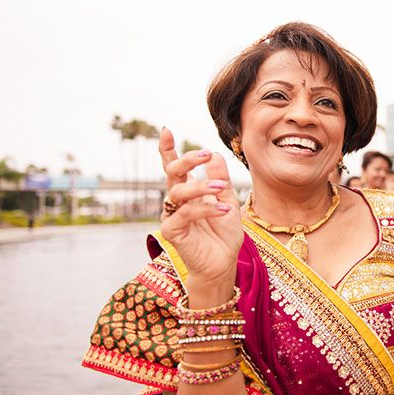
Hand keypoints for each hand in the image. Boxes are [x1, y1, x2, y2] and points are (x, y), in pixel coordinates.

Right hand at [155, 127, 241, 294]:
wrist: (223, 264)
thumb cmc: (223, 235)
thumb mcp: (227, 202)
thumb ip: (221, 180)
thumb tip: (214, 154)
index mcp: (188, 192)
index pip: (174, 167)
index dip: (168, 149)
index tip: (166, 130)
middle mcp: (177, 202)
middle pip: (172, 174)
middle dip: (187, 161)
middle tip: (205, 155)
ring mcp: (172, 216)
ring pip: (178, 193)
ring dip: (201, 187)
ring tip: (221, 188)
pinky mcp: (172, 232)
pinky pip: (184, 215)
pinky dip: (205, 209)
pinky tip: (223, 210)